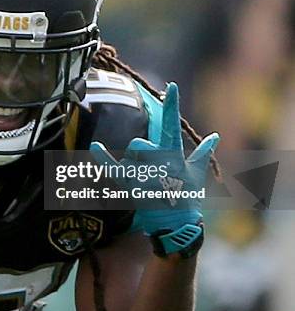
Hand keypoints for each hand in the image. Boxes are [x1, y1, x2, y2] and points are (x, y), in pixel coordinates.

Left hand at [90, 83, 218, 235]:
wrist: (176, 223)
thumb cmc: (186, 196)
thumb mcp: (195, 173)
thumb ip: (202, 153)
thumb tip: (215, 136)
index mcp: (174, 156)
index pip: (173, 126)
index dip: (173, 106)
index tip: (171, 87)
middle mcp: (160, 163)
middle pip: (139, 144)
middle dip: (140, 151)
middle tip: (148, 167)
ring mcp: (144, 175)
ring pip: (129, 156)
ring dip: (132, 164)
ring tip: (143, 180)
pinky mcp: (132, 186)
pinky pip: (113, 168)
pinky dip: (102, 157)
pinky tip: (95, 146)